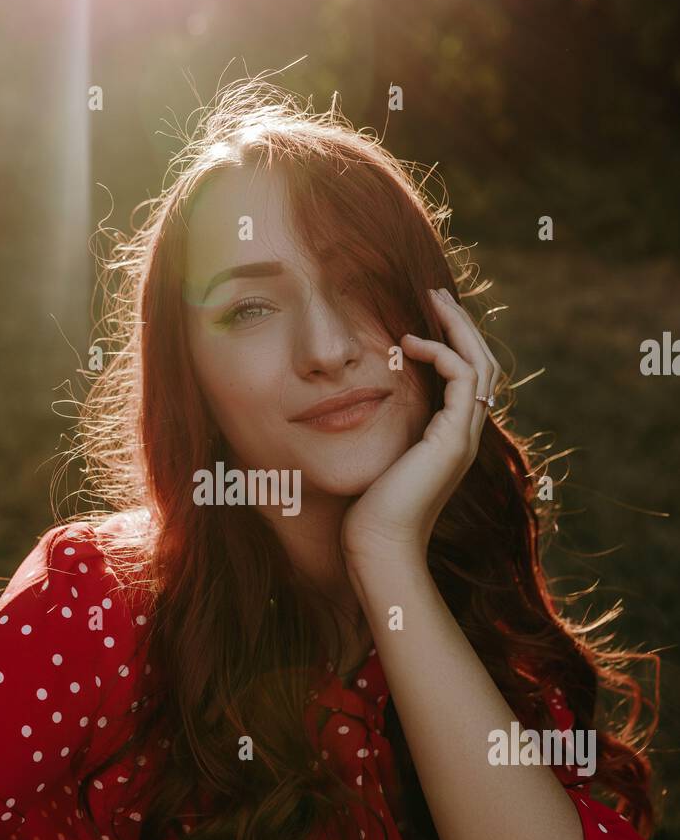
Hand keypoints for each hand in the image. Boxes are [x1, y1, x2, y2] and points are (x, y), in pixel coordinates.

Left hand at [341, 288, 501, 564]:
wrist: (378, 545)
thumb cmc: (367, 511)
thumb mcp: (376, 458)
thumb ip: (382, 431)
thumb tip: (356, 403)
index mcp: (450, 439)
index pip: (467, 378)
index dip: (452, 342)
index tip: (424, 316)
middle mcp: (465, 436)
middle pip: (483, 364)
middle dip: (462, 325)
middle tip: (438, 293)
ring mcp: (465, 438)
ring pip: (481, 364)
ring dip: (459, 327)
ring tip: (433, 300)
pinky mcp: (454, 439)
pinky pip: (463, 378)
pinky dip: (442, 353)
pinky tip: (410, 343)